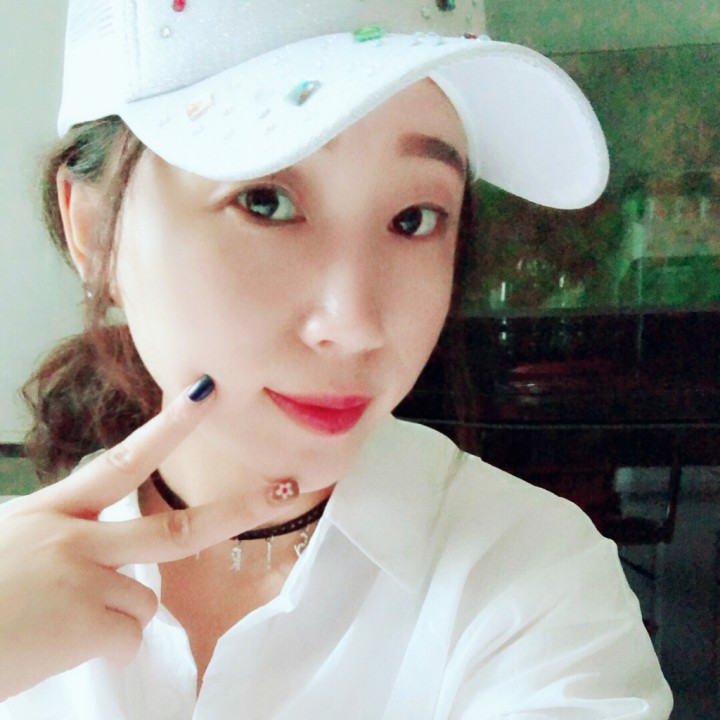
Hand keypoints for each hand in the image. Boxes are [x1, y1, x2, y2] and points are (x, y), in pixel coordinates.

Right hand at [0, 375, 287, 699]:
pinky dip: (106, 648)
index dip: (170, 426)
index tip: (208, 391)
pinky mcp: (90, 622)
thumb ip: (60, 538)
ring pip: (146, 598)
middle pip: (178, 527)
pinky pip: (128, 638)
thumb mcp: (7, 547)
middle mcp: (76, 536)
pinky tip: (60, 648)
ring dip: (115, 615)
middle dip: (239, 509)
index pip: (123, 460)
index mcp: (51, 512)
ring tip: (59, 623)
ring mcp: (86, 578)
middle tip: (287, 488)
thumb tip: (99, 556)